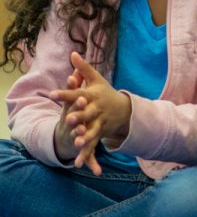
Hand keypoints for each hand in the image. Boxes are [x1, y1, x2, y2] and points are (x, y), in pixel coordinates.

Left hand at [50, 54, 131, 174]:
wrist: (125, 110)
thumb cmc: (105, 93)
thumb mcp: (96, 80)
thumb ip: (83, 68)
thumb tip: (72, 53)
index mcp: (92, 96)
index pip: (76, 94)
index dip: (65, 93)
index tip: (52, 94)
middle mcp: (96, 109)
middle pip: (86, 113)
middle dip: (78, 116)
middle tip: (68, 118)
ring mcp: (99, 122)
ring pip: (91, 130)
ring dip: (85, 136)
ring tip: (77, 141)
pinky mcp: (100, 134)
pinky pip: (92, 145)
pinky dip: (86, 154)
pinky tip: (78, 163)